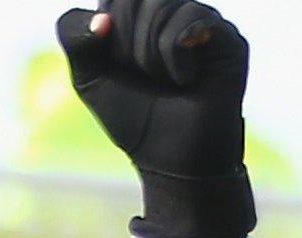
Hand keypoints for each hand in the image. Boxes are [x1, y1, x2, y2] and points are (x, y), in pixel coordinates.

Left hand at [57, 0, 252, 237]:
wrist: (171, 159)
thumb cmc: (132, 117)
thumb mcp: (88, 76)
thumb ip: (75, 36)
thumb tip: (103, 17)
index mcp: (139, 17)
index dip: (106, 32)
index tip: (118, 66)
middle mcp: (173, 12)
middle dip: (126, 44)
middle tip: (143, 77)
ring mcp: (202, 21)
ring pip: (162, 6)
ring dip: (149, 55)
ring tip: (166, 82)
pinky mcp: (226, 36)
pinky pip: (189, 20)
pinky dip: (174, 57)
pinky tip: (186, 79)